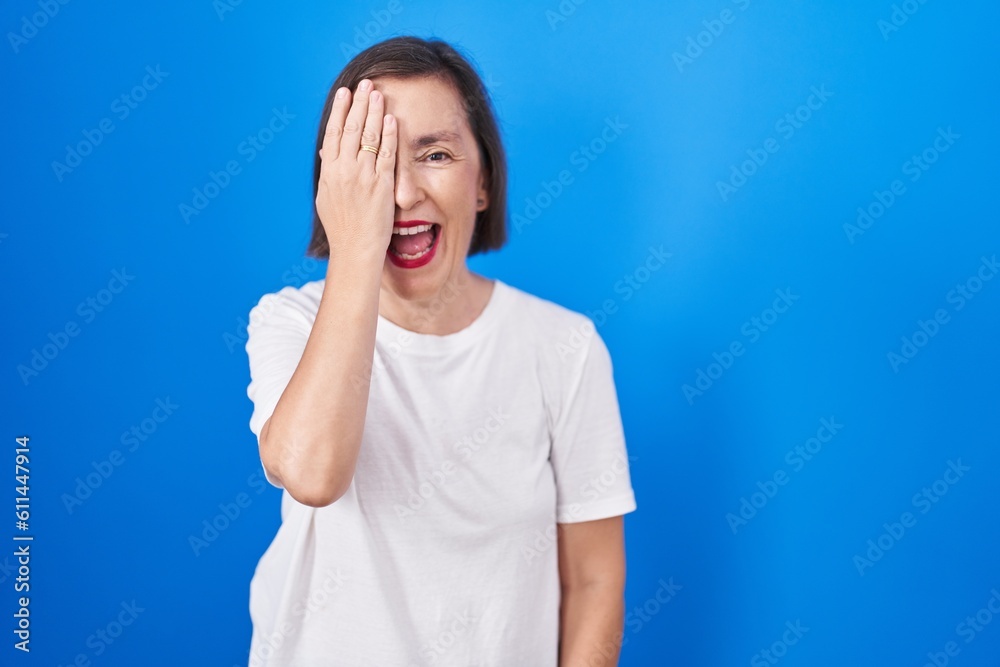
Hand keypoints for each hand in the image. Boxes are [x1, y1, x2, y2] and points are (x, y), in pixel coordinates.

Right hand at [316, 79, 397, 259]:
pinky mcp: (381, 185)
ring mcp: (363, 177)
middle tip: (365, 83)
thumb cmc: (342, 227)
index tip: (344, 92)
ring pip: (368, 137)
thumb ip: (329, 173)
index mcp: (329, 172)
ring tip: (378, 93)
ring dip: (374, 112)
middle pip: (351, 128)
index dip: (339, 110)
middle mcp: (344, 171)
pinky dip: (388, 135)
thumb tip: (328, 153)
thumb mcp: (327, 197)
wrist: (355, 249)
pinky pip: (386, 154)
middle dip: (359, 103)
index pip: (334, 133)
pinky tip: (391, 119)